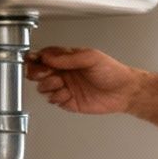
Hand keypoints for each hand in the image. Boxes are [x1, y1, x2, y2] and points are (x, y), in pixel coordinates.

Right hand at [26, 46, 140, 114]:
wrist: (124, 91)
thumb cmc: (112, 71)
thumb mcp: (90, 57)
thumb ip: (68, 57)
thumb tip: (49, 56)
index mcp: (67, 59)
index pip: (43, 57)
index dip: (35, 58)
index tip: (33, 59)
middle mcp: (63, 73)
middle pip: (37, 72)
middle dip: (37, 73)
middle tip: (47, 73)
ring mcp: (65, 87)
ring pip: (43, 87)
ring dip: (49, 85)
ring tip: (61, 83)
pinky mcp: (68, 102)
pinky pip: (53, 100)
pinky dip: (57, 97)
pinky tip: (67, 93)